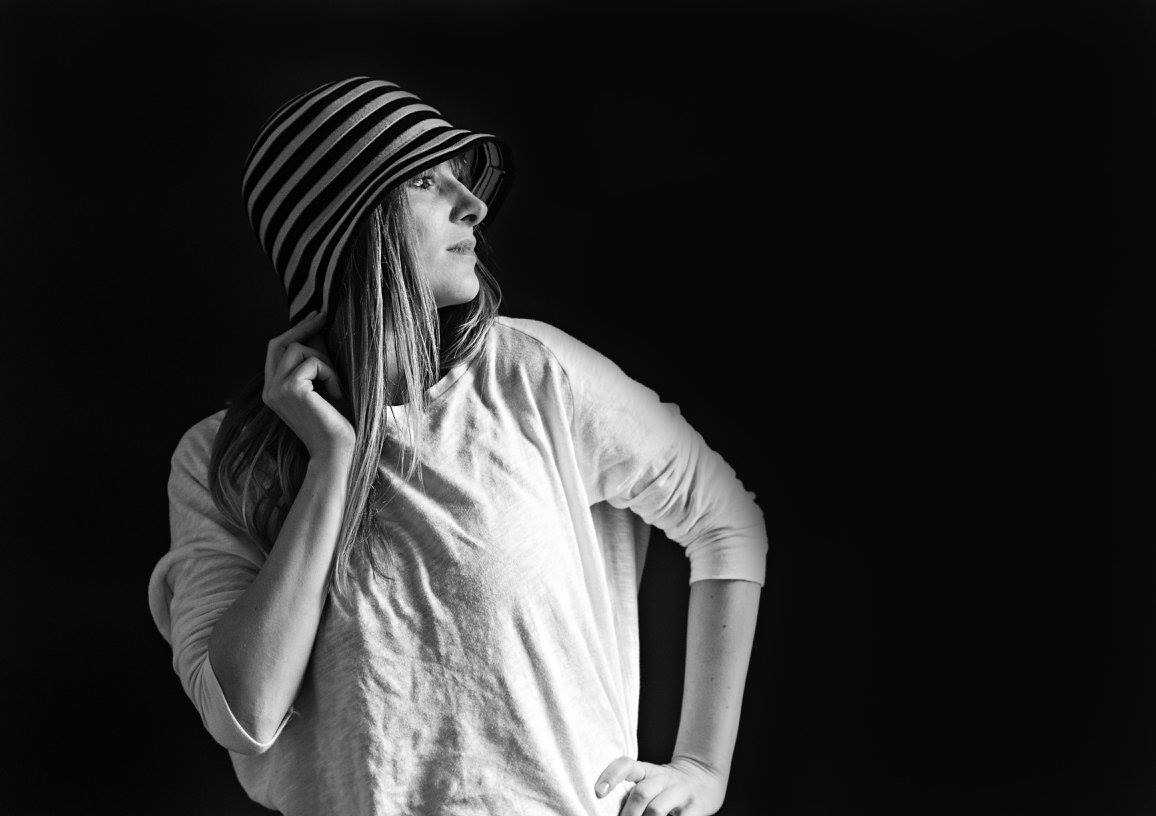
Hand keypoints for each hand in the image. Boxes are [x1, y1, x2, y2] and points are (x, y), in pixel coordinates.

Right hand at [262, 310, 355, 459]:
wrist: (336, 452)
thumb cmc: (336, 422)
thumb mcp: (323, 387)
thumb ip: (314, 363)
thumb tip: (317, 331)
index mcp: (273, 389)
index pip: (276, 350)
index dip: (294, 329)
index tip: (316, 316)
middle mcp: (269, 389)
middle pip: (282, 343)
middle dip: (305, 327)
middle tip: (326, 316)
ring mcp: (276, 389)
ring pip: (300, 349)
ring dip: (325, 363)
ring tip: (336, 387)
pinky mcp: (290, 389)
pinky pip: (314, 363)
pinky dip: (331, 375)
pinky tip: (336, 395)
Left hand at [594, 754, 727, 815]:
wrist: (704, 776)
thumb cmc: (667, 786)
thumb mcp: (650, 780)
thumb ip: (632, 792)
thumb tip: (608, 811)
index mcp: (648, 770)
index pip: (626, 765)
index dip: (611, 775)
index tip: (598, 792)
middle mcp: (663, 778)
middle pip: (640, 793)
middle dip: (628, 814)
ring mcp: (680, 791)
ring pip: (656, 809)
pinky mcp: (696, 806)